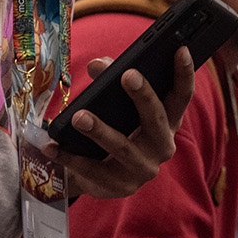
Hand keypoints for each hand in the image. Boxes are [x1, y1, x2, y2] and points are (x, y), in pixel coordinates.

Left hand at [48, 48, 195, 197]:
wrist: (100, 176)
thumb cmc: (114, 129)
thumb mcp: (115, 104)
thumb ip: (109, 79)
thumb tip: (96, 65)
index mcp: (168, 122)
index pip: (181, 97)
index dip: (184, 73)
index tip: (180, 50)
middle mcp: (163, 147)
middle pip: (157, 119)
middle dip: (144, 96)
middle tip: (127, 75)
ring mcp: (143, 169)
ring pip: (124, 148)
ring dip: (100, 131)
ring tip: (79, 116)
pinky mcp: (120, 187)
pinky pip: (94, 171)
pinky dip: (71, 158)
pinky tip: (53, 147)